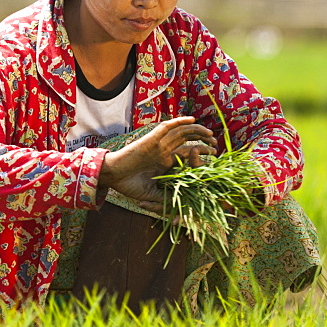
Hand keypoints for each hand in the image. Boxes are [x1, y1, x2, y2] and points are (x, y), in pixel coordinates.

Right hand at [98, 117, 216, 213]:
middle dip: (203, 139)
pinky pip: (166, 128)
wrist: (111, 177)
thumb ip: (167, 199)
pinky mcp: (150, 140)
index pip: (187, 153)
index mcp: (165, 163)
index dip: (202, 152)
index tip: (214, 154)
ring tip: (209, 133)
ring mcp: (158, 145)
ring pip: (180, 132)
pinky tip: (191, 119)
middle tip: (215, 142)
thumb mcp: (152, 195)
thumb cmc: (128, 185)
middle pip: (187, 140)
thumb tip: (182, 208)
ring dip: (196, 130)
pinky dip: (179, 122)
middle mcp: (164, 151)